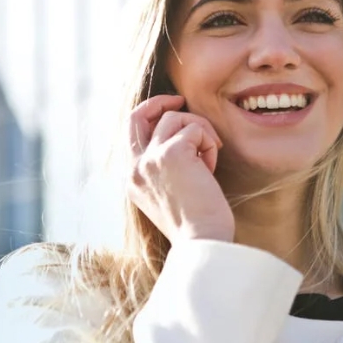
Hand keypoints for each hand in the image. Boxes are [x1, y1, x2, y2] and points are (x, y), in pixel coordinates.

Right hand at [127, 94, 234, 243]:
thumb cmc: (196, 225)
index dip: (150, 117)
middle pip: (137, 115)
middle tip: (181, 100)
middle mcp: (135, 168)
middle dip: (159, 102)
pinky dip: (209, 143)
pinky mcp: (172, 153)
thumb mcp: (169, 195)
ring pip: (175, 118)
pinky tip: (211, 168)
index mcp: (132, 180)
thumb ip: (164, 169)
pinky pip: (195, 129)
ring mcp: (150, 159)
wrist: (202, 242)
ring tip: (209, 158)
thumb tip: (182, 139)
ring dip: (199, 131)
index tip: (171, 112)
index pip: (131, 134)